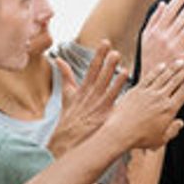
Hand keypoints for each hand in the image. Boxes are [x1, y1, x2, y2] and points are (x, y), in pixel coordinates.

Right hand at [48, 41, 124, 155]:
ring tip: (121, 61)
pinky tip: (125, 81)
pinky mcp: (103, 115)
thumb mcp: (67, 95)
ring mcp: (97, 105)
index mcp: (82, 90)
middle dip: (107, 61)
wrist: (67, 141)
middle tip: (114, 49)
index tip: (105, 42)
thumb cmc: (70, 118)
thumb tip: (58, 59)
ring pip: (107, 86)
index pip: (92, 68)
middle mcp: (90, 95)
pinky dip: (118, 89)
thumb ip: (66, 76)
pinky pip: (113, 100)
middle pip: (100, 75)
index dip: (99, 55)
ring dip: (113, 72)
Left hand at [107, 58, 183, 149]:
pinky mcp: (136, 90)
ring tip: (181, 61)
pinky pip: (149, 77)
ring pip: (164, 76)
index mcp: (169, 109)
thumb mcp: (161, 139)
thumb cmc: (140, 139)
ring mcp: (148, 92)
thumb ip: (173, 130)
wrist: (120, 132)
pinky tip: (162, 65)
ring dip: (174, 67)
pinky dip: (157, 70)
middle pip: (177, 80)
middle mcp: (160, 98)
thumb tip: (180, 123)